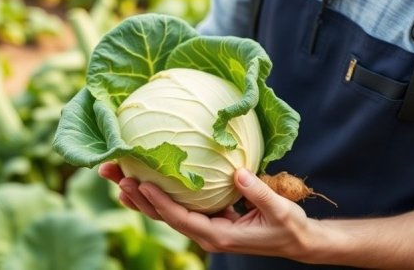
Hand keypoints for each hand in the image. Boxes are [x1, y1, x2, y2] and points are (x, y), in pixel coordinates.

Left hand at [98, 162, 319, 261]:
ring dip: (143, 196)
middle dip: (139, 197)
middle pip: (165, 216)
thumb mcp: (279, 210)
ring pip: (168, 213)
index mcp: (219, 235)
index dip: (159, 203)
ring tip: (119, 178)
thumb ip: (258, 192)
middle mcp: (207, 234)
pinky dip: (162, 196)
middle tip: (115, 175)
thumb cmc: (289, 227)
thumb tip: (238, 172)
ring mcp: (207, 227)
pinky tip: (148, 182)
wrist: (297, 241)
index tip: (140, 183)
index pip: (181, 219)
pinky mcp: (211, 219)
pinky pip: (180, 208)